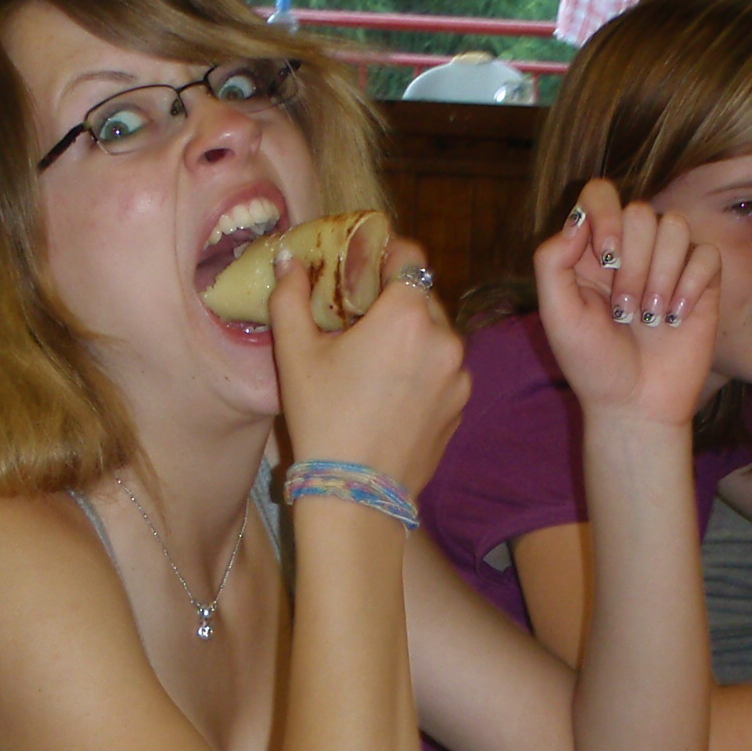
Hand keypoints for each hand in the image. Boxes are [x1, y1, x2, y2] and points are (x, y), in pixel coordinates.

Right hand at [270, 232, 469, 496]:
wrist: (357, 494)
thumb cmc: (323, 419)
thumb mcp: (295, 354)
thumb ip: (290, 295)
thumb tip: (289, 258)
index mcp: (407, 313)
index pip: (409, 256)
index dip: (384, 256)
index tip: (363, 270)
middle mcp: (444, 336)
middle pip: (422, 296)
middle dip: (394, 302)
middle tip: (360, 322)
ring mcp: (460, 373)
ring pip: (435, 334)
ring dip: (411, 337)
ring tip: (377, 363)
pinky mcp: (462, 404)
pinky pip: (443, 370)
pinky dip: (423, 370)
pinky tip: (392, 393)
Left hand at [534, 178, 721, 428]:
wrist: (635, 405)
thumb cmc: (593, 365)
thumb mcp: (557, 317)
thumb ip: (551, 263)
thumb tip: (578, 222)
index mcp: (592, 251)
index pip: (600, 194)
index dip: (607, 213)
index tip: (608, 254)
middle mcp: (631, 250)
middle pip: (642, 212)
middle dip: (634, 265)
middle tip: (625, 312)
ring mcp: (668, 263)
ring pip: (676, 226)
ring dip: (661, 277)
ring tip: (650, 318)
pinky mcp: (701, 283)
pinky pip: (706, 255)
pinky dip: (691, 286)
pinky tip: (675, 318)